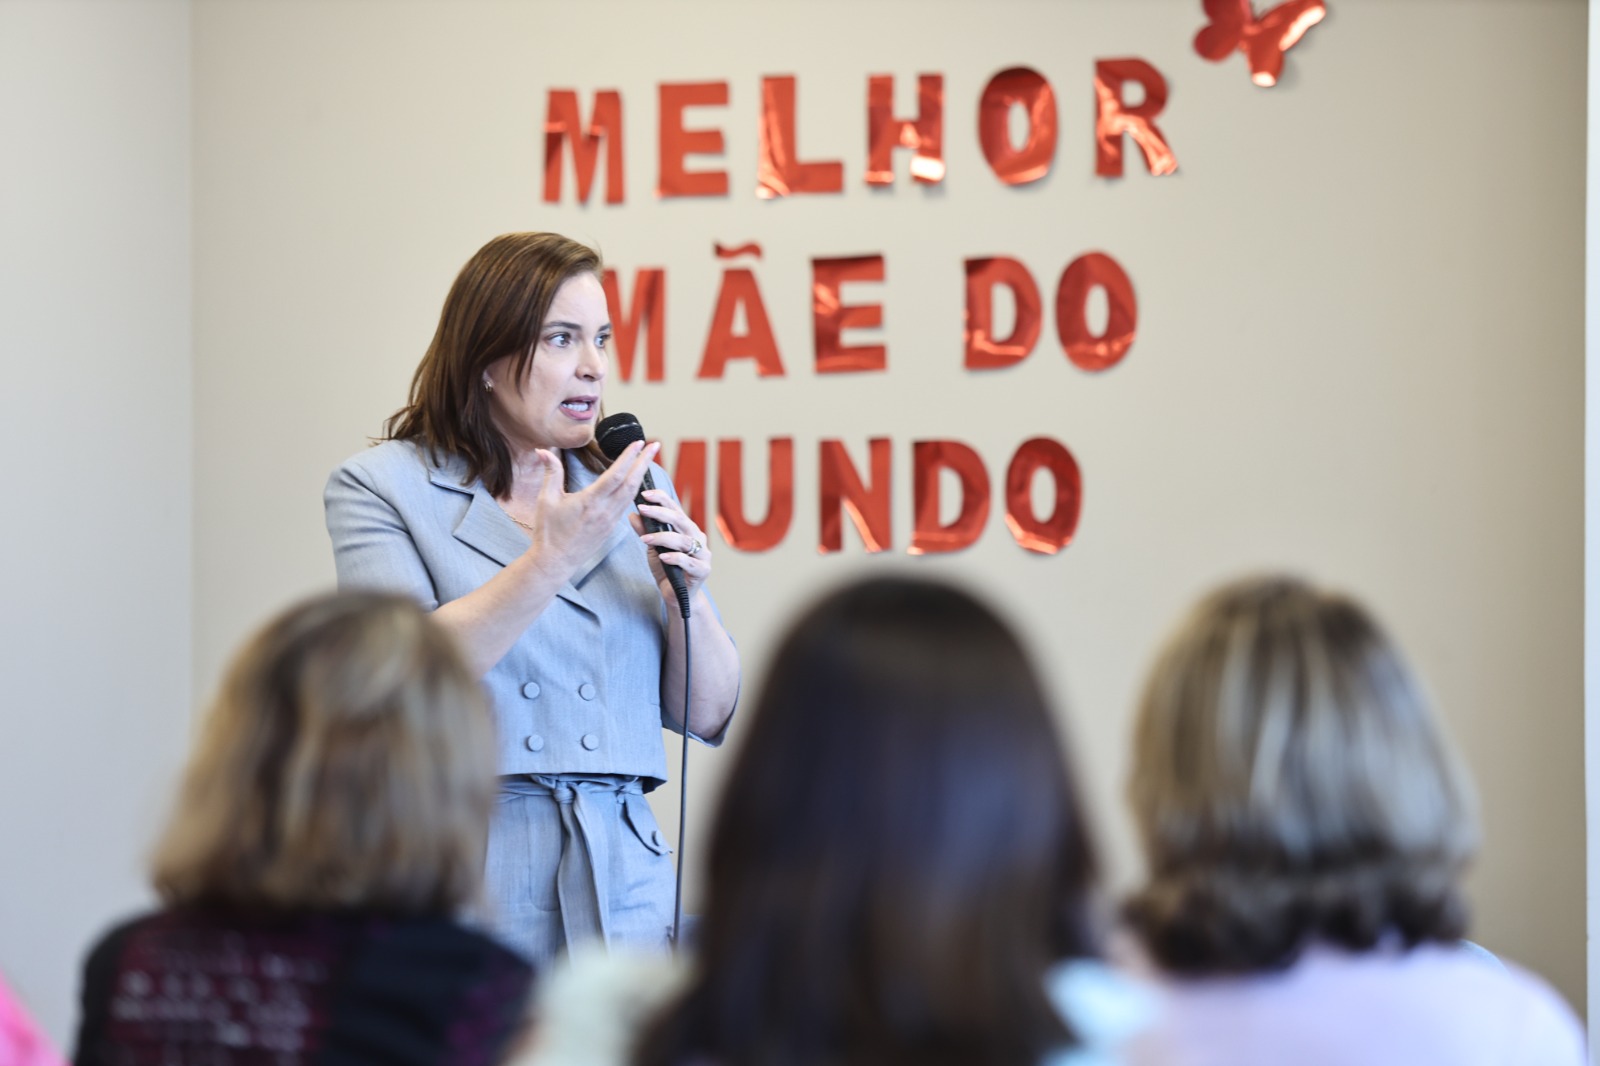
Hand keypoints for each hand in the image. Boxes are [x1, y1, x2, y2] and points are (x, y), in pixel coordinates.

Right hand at [516, 441, 657, 579]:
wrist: (555, 562)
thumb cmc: (548, 531)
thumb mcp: (545, 499)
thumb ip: (550, 472)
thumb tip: (542, 450)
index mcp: (590, 501)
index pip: (616, 474)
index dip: (629, 457)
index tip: (639, 442)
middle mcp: (605, 511)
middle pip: (631, 482)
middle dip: (644, 462)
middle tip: (655, 445)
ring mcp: (610, 520)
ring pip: (631, 494)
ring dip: (641, 475)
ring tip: (648, 459)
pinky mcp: (611, 527)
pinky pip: (626, 505)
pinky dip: (634, 490)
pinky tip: (636, 481)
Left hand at [632, 487, 712, 606]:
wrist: (678, 596)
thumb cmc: (667, 569)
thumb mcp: (653, 549)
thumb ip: (645, 532)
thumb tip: (632, 515)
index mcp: (687, 529)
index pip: (675, 508)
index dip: (661, 499)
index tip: (644, 494)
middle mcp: (697, 538)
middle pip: (680, 520)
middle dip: (660, 513)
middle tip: (642, 509)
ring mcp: (703, 554)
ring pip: (684, 540)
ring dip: (662, 537)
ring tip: (645, 539)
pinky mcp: (702, 570)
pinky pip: (688, 561)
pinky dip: (674, 558)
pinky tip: (662, 556)